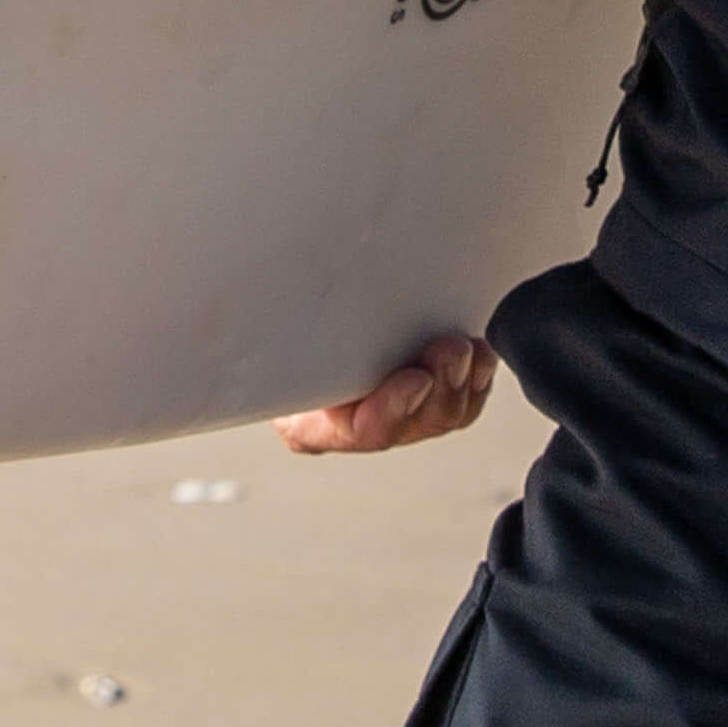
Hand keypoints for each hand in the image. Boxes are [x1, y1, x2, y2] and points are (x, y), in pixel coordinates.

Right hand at [279, 333, 491, 456]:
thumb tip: (248, 295)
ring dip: (460, 382)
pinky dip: (476, 380)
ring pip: (441, 417)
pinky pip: (463, 405)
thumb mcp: (271, 334)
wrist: (300, 318)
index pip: (356, 431)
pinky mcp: (428, 401)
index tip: (414, 377)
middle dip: (438, 388)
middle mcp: (354, 427)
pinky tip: (479, 356)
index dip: (389, 410)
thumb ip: (279, 335)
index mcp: (307, 423)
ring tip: (467, 348)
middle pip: (409, 425)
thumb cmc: (277, 325)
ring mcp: (397, 418)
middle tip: (451, 349)